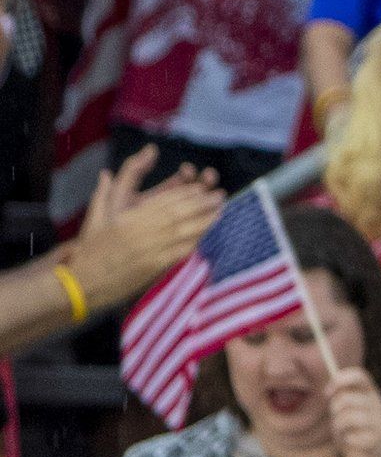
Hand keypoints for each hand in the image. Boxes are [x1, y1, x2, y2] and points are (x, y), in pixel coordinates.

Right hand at [69, 147, 223, 308]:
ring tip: (221, 212)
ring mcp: (150, 250)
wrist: (84, 283)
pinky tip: (206, 236)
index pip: (162, 201)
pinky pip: (180, 252)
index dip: (184, 193)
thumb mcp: (94, 219)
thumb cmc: (88, 251)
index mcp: (129, 218)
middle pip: (178, 214)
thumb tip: (107, 173)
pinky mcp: (155, 268)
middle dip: (201, 204)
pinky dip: (194, 242)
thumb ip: (103, 194)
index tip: (199, 188)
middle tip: (219, 196)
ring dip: (204, 221)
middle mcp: (142, 232)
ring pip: (183, 232)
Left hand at [327, 367, 380, 456]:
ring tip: (344, 434)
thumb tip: (329, 385)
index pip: (359, 375)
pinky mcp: (377, 441)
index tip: (327, 393)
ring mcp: (379, 423)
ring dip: (338, 428)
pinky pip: (351, 436)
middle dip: (334, 411)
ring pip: (346, 417)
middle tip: (338, 421)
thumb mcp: (347, 410)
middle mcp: (378, 405)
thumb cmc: (355, 433)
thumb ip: (341, 396)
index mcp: (371, 394)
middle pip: (346, 398)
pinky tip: (352, 445)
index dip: (339, 380)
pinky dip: (346, 442)